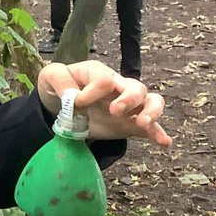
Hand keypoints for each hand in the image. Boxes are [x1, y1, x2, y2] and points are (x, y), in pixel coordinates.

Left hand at [36, 60, 171, 147]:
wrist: (59, 104)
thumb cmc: (58, 85)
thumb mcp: (50, 76)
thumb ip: (60, 80)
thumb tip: (74, 97)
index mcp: (99, 73)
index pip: (104, 79)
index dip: (92, 93)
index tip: (77, 104)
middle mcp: (118, 87)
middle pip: (135, 87)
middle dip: (129, 99)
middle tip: (115, 111)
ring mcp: (127, 107)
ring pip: (151, 101)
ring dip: (151, 112)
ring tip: (143, 124)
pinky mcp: (129, 124)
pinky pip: (149, 128)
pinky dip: (158, 134)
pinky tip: (165, 142)